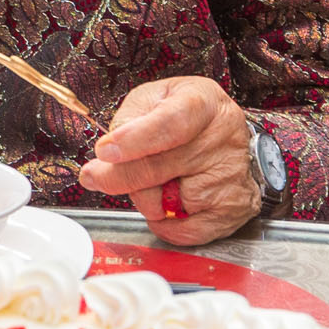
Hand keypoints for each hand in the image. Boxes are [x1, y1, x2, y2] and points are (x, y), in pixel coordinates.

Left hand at [75, 76, 257, 244]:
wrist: (231, 139)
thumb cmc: (189, 117)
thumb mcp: (156, 97)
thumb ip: (129, 118)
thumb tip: (106, 155)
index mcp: (203, 103)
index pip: (170, 123)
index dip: (135, 140)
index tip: (105, 151)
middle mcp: (222, 138)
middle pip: (158, 168)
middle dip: (117, 176)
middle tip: (97, 176)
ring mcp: (230, 176)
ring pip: (165, 204)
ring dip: (146, 199)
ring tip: (154, 182)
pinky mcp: (232, 209)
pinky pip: (185, 231)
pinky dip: (165, 225)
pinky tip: (166, 206)